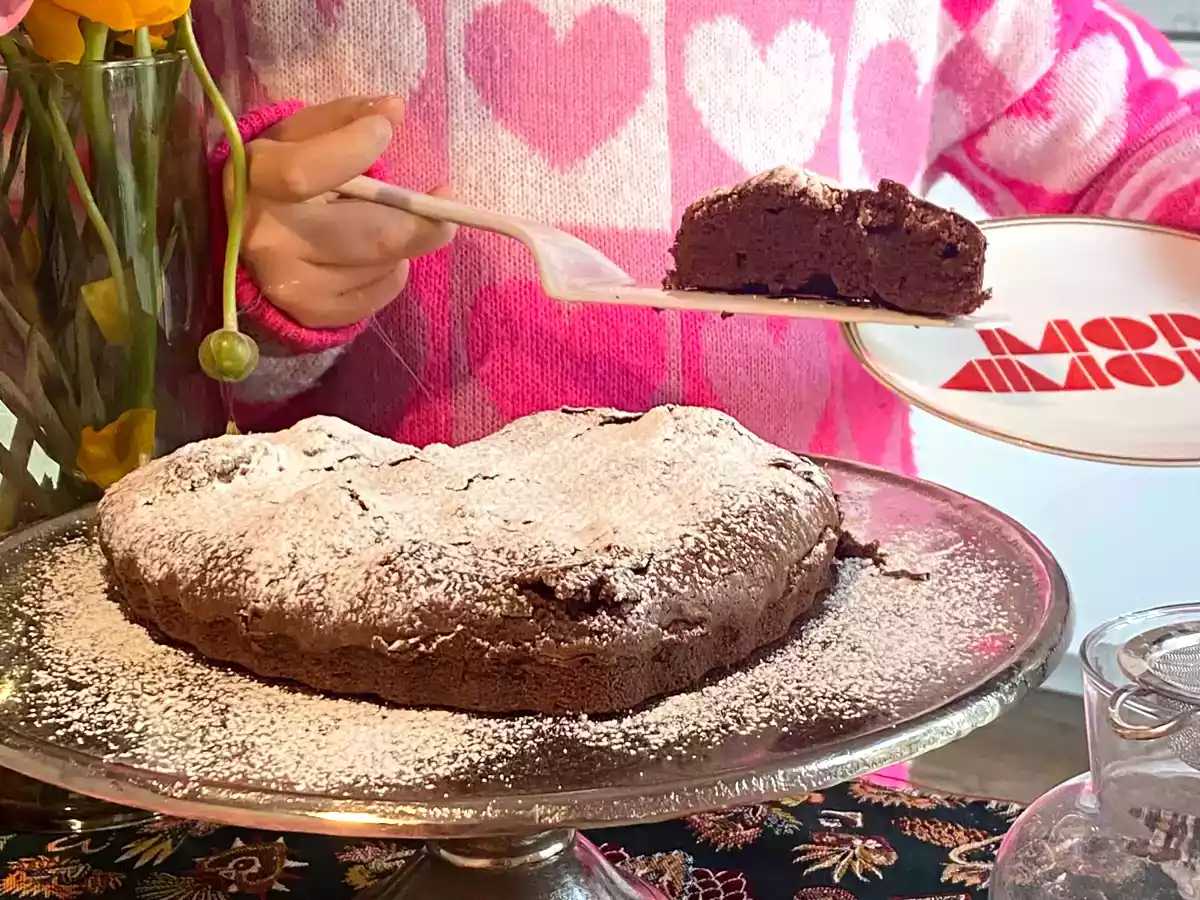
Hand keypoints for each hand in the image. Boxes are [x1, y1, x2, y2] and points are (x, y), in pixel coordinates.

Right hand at [229, 96, 455, 328]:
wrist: (242, 241)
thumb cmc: (276, 176)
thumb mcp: (296, 135)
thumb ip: (342, 118)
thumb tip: (394, 109)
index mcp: (256, 181)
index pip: (306, 172)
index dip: (355, 149)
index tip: (384, 130)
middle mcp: (269, 239)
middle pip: (371, 234)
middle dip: (420, 219)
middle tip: (445, 201)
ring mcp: (291, 284)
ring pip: (381, 263)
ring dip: (403, 243)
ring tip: (392, 224)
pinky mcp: (312, 315)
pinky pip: (377, 294)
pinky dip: (391, 273)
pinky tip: (378, 257)